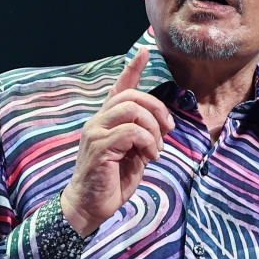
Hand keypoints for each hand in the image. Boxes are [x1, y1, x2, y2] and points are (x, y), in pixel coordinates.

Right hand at [61, 48, 174, 236]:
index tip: (145, 52)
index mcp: (107, 121)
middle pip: (132, 96)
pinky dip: (148, 142)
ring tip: (156, 149)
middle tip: (168, 129)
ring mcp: (96, 132)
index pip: (119, 87)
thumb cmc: (112, 181)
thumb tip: (163, 125)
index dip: (133, 69)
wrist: (90, 206)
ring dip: (153, 128)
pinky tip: (150, 157)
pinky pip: (131, 131)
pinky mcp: (100, 146)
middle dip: (157, 108)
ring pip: (132, 110)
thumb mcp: (134, 155)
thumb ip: (144, 136)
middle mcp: (98, 121)